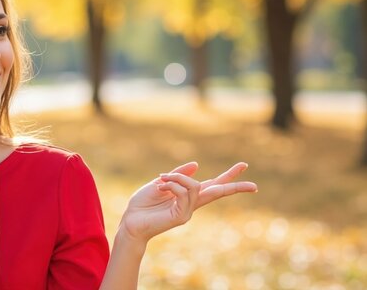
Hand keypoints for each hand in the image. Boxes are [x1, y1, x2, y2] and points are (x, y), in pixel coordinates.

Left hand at [119, 162, 256, 242]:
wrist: (130, 221)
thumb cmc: (142, 204)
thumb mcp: (160, 183)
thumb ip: (177, 175)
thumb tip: (197, 165)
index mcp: (187, 195)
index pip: (212, 184)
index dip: (227, 175)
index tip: (243, 166)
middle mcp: (191, 204)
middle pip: (218, 192)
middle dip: (235, 185)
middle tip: (255, 185)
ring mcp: (188, 211)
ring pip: (195, 187)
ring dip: (177, 179)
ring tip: (161, 180)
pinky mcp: (182, 216)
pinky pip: (184, 194)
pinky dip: (172, 185)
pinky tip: (161, 187)